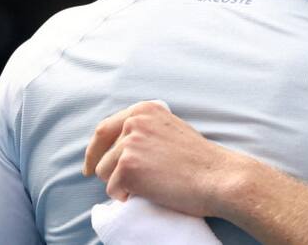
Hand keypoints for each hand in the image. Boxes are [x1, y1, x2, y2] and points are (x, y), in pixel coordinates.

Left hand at [82, 101, 248, 216]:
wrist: (217, 176)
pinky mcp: (127, 166)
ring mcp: (129, 143)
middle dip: (102, 168)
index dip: (94, 149)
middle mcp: (134, 122)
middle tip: (106, 181)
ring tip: (147, 186)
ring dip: (120, 184)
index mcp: (144, 110)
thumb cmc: (199, 160)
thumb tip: (120, 146)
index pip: (104, 129)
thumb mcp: (171, 130)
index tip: (90, 164)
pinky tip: (148, 193)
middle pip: (101, 152)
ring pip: (104, 172)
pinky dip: (126, 196)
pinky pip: (112, 189)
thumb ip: (146, 130)